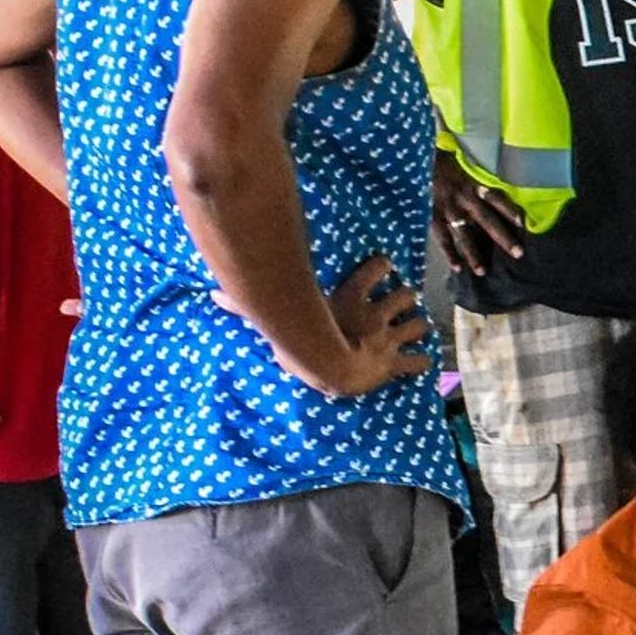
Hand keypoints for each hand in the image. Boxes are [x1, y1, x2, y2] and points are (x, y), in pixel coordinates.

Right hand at [227, 255, 430, 398]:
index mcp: (353, 299)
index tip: (386, 263)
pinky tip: (425, 362)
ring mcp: (389, 339)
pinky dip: (422, 362)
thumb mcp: (277, 318)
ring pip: (417, 324)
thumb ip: (246, 306)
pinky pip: (416, 361)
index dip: (383, 265)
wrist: (331, 372)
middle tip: (407, 298)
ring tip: (420, 325)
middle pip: (405, 295)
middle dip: (408, 297)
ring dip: (419, 325)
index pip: (376, 269)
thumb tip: (211, 293)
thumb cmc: (303, 343)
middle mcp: (376, 315)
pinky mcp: (394, 364)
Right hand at [433, 148, 527, 276]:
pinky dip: (448, 253)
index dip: (509, 209)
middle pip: (487, 220)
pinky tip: (456, 268)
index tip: (523, 223)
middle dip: (503, 238)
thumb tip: (490, 164)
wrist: (411, 157)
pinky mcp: (431, 216)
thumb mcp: (459, 157)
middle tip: (518, 254)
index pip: (496, 197)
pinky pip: (441, 237)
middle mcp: (462, 198)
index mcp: (471, 182)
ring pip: (464, 235)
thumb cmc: (436, 155)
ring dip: (473, 254)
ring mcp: (447, 209)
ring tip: (482, 272)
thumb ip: (473, 168)